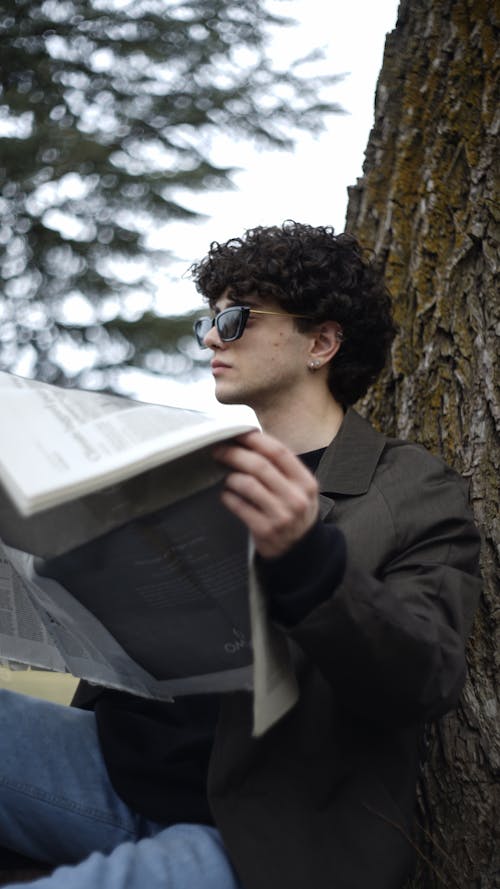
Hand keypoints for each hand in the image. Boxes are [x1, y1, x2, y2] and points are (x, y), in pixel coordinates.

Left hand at [213, 430, 318, 557]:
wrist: (301, 551)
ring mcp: (281, 515)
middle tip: (219, 450)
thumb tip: (250, 442)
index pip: (279, 452)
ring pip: (247, 484)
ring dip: (231, 477)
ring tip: (226, 477)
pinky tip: (227, 495)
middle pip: (260, 466)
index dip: (256, 440)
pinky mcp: (265, 530)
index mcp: (305, 482)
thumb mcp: (300, 490)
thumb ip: (282, 469)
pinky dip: (228, 497)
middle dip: (235, 454)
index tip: (238, 434)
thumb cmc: (295, 513)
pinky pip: (239, 506)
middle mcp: (296, 497)